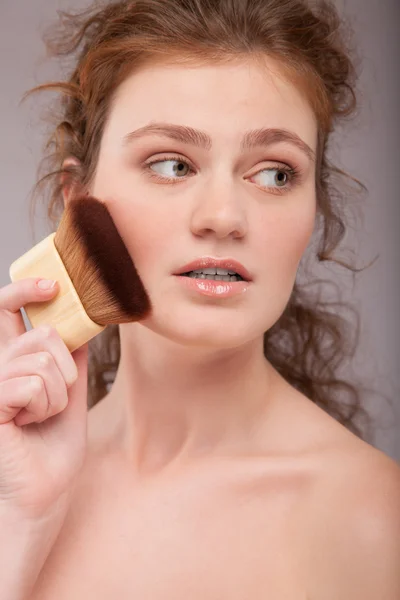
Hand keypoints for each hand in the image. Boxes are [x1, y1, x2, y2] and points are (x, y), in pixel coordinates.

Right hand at [0, 278, 88, 523]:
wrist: (46, 488)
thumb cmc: (54, 443)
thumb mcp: (72, 392)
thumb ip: (73, 357)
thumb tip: (85, 323)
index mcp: (12, 358)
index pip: (7, 308)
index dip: (25, 290)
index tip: (51, 285)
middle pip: (43, 333)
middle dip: (66, 370)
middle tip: (55, 399)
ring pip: (45, 361)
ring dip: (57, 395)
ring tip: (40, 417)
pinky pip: (32, 384)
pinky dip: (44, 407)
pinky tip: (28, 425)